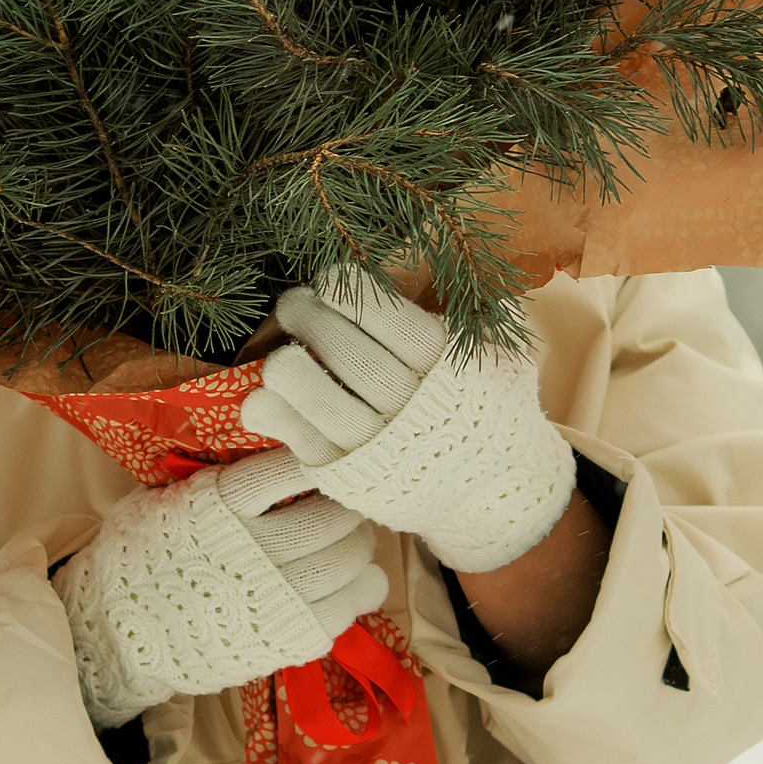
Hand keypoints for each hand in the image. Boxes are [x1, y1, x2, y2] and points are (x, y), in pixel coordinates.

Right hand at [56, 449, 387, 728]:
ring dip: (357, 545)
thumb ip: (209, 478)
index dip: (315, 460)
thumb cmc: (136, 559)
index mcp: (221, 505)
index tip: (320, 459)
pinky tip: (349, 581)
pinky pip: (352, 605)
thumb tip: (254, 448)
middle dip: (345, 506)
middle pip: (333, 516)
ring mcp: (276, 597)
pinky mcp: (289, 639)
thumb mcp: (159, 500)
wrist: (115, 636)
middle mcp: (256, 548)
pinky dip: (361, 587)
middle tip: (342, 505)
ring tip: (347, 541)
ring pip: (351, 560)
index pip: (292, 468)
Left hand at [238, 280, 575, 572]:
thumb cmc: (486, 407)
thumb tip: (466, 271)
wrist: (493, 493)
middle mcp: (415, 410)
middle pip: (355, 361)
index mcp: (450, 369)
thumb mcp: (503, 357)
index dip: (357, 296)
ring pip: (328, 407)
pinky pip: (307, 446)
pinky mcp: (351, 479)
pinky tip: (259, 397)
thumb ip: (485, 315)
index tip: (331, 278)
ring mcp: (380, 449)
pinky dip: (278, 420)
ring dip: (292, 373)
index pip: (397, 325)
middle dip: (315, 323)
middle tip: (293, 303)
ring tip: (279, 352)